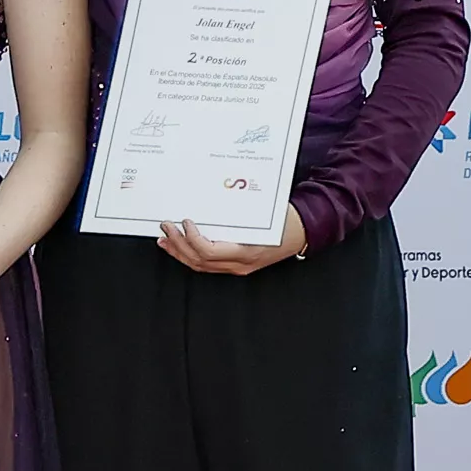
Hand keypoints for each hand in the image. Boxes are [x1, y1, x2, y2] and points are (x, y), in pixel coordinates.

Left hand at [159, 207, 306, 274]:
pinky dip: (190, 255)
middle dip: (178, 244)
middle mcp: (239, 264)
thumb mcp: (263, 215)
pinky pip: (207, 265)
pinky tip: (180, 247)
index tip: (185, 222)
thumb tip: (207, 203)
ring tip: (165, 239)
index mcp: (245, 252)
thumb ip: (236, 213)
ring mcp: (237, 267)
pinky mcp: (235, 265)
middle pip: (199, 261)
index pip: (209, 252)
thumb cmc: (286, 221)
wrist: (304, 232)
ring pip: (200, 266)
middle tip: (166, 226)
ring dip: (179, 252)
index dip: (191, 239)